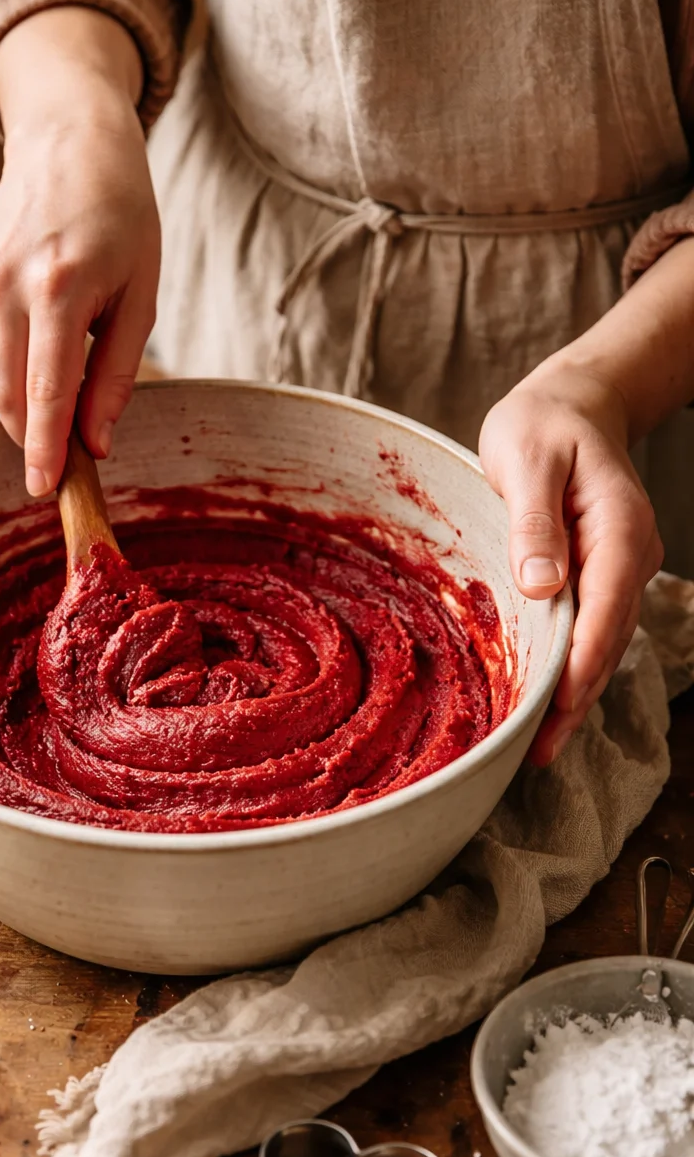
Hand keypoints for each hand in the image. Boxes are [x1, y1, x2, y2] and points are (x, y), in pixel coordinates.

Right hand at [0, 9, 159, 495]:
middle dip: (31, 435)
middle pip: (6, 393)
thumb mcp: (141, 297)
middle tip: (58, 459)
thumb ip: (116, 375)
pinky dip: (0, 358)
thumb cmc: (120, 220)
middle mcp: (4, 281)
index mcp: (59, 288)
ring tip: (56, 365)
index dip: (45, 450)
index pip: (45, 393)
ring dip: (18, 396)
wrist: (68, 144)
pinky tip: (29, 330)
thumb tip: (95, 443)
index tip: (43, 490)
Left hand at [479, 360, 662, 763]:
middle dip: (575, 699)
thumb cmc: (543, 424)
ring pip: (599, 643)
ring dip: (571, 693)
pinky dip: (567, 667)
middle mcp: (628, 556)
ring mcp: (617, 570)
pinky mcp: (597, 575)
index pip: (605, 610)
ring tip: (535, 746)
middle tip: (536, 753)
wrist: (573, 403)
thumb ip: (534, 521)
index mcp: (620, 530)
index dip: (581, 664)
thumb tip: (542, 586)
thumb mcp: (528, 459)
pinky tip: (540, 701)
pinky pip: (587, 629)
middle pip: (606, 641)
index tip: (555, 709)